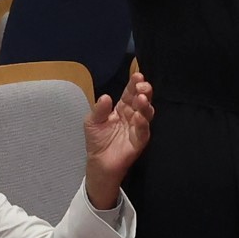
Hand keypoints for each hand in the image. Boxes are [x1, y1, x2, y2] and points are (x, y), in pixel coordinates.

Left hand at [82, 69, 153, 203]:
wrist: (98, 162)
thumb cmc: (97, 140)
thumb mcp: (92, 121)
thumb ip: (99, 110)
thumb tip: (106, 97)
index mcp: (121, 108)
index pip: (129, 93)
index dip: (134, 84)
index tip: (137, 75)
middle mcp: (132, 115)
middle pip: (141, 100)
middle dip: (144, 91)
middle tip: (142, 85)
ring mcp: (138, 127)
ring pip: (146, 113)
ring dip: (145, 105)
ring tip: (142, 98)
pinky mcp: (139, 141)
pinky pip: (144, 131)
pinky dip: (143, 123)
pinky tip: (139, 117)